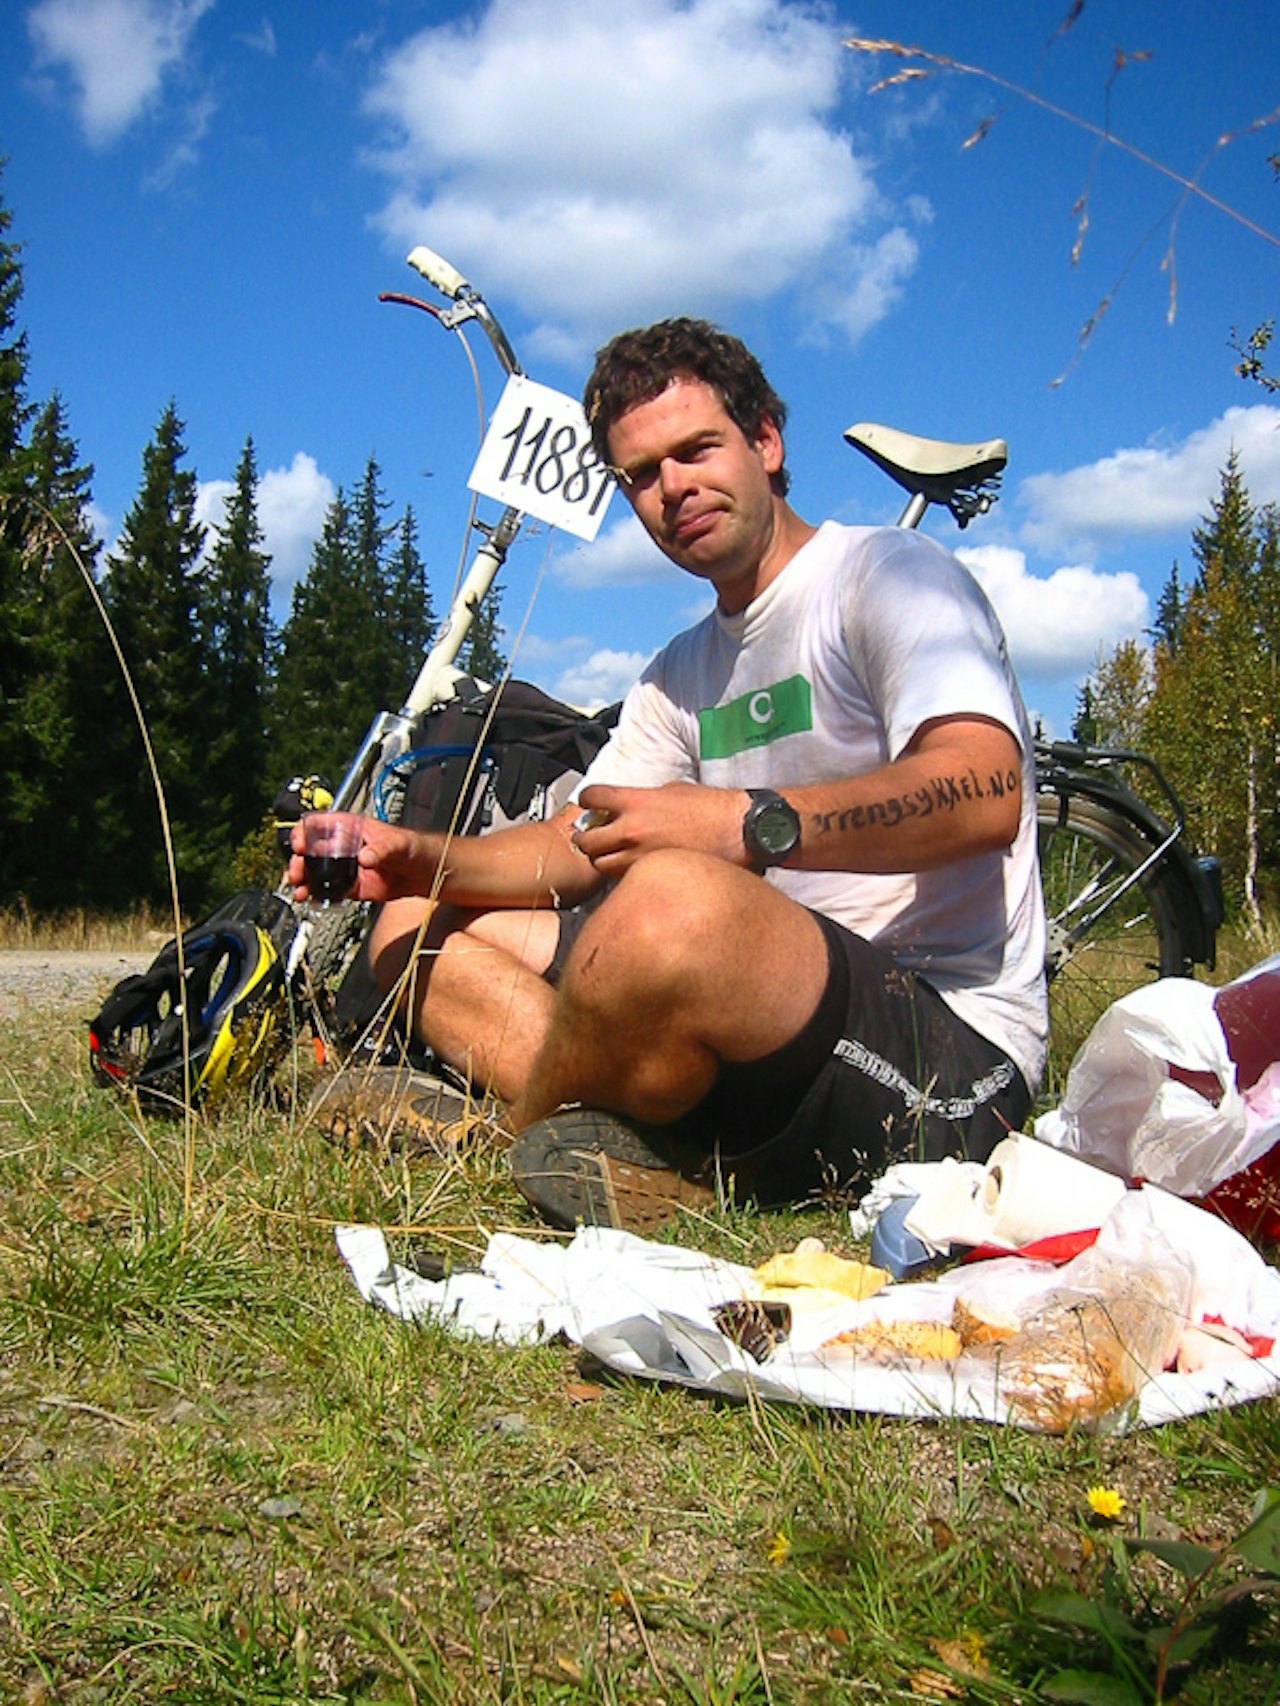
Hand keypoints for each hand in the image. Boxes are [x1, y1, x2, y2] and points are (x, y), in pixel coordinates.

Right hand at [288, 817, 442, 905]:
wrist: (424, 873)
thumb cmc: (413, 848)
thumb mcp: (399, 844)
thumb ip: (383, 849)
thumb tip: (365, 857)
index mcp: (351, 828)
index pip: (319, 824)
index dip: (303, 832)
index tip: (298, 844)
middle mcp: (344, 846)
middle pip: (311, 850)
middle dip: (298, 860)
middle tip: (296, 872)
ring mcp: (346, 867)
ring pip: (316, 872)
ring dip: (304, 880)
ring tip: (299, 889)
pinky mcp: (351, 886)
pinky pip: (329, 890)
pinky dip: (317, 895)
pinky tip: (310, 898)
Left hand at [572, 781, 749, 875]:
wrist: (738, 831)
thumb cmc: (712, 808)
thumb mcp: (672, 790)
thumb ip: (643, 799)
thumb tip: (629, 806)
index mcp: (635, 802)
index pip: (591, 798)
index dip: (587, 801)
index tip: (590, 805)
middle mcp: (632, 830)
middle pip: (586, 841)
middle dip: (587, 839)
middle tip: (594, 837)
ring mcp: (640, 857)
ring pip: (600, 866)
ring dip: (603, 860)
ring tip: (614, 856)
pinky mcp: (652, 876)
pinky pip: (623, 881)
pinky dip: (622, 876)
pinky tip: (634, 869)